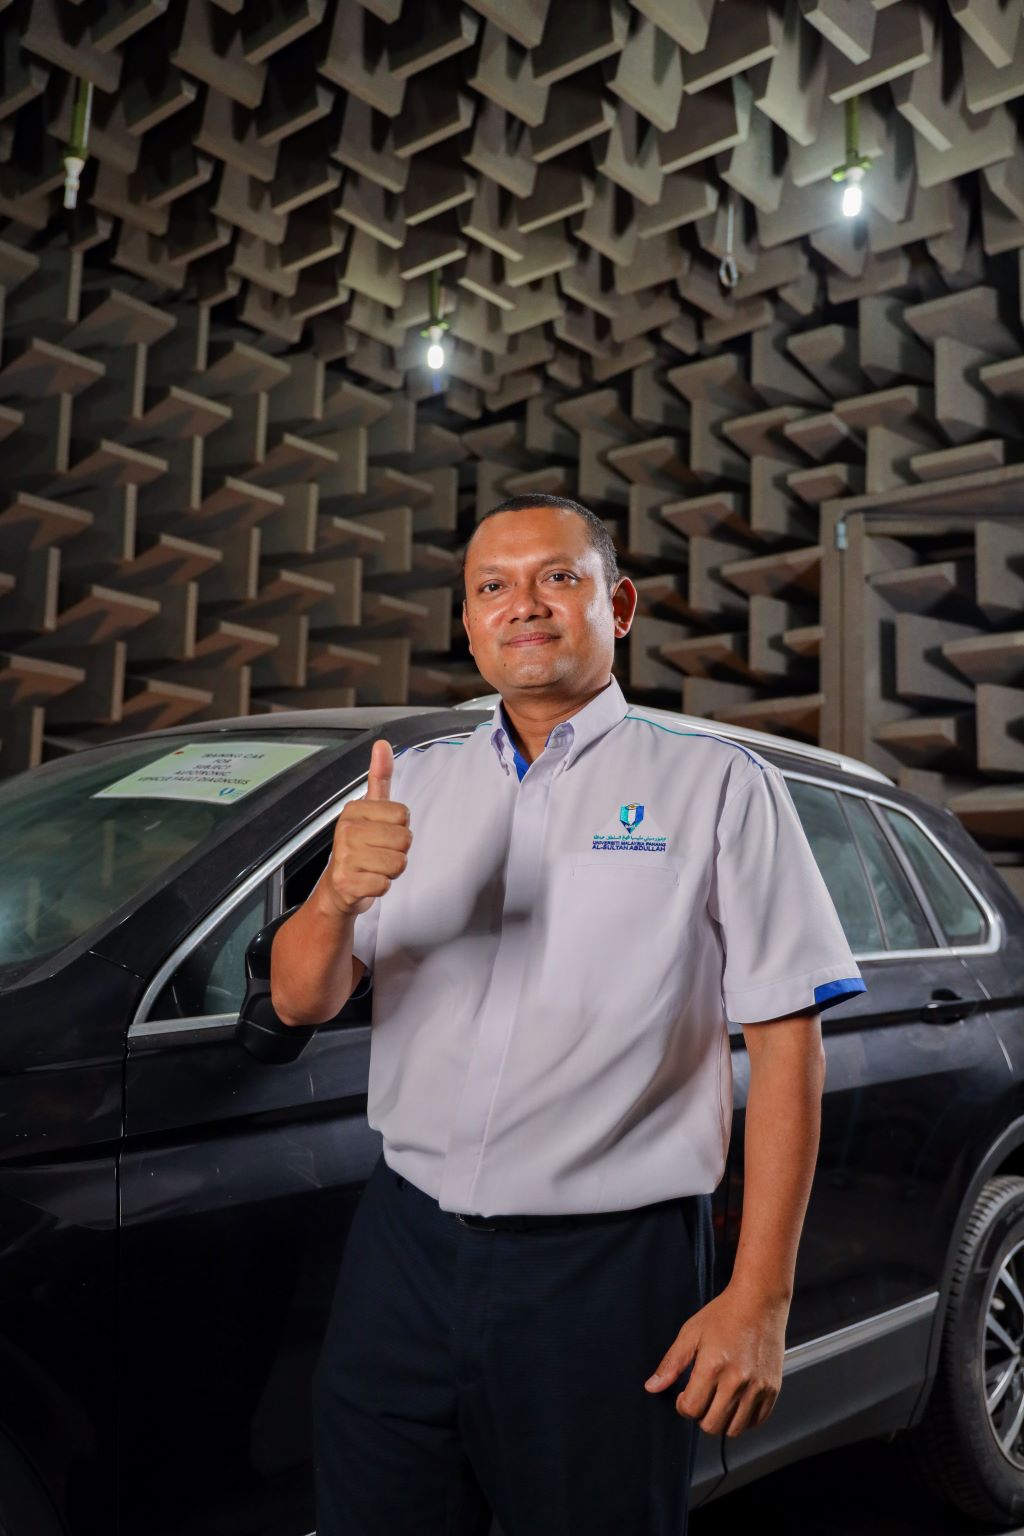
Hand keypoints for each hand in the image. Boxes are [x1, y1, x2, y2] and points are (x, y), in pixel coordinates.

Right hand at [319, 739, 412, 917]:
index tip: (381, 834)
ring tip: (374, 868)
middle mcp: (346, 830)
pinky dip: (381, 886)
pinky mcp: (347, 883)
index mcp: (354, 810)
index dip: (399, 829)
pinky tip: (367, 881)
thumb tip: (382, 744)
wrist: (338, 888)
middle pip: (404, 840)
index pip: (403, 815)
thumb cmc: (359, 848)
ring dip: (391, 870)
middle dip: (398, 851)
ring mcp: (345, 857)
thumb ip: (380, 777)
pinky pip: (385, 884)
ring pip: (398, 863)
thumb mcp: (370, 809)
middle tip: (379, 854)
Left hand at [643, 1283, 787, 1437]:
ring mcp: (757, 1387)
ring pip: (735, 1429)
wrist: (759, 1301)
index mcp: (713, 1366)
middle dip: (701, 1416)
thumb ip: (671, 1363)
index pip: (691, 1409)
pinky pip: (756, 1421)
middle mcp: (737, 1381)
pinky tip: (736, 1401)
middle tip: (702, 1398)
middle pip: (712, 1425)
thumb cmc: (724, 1314)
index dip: (683, 1405)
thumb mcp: (691, 1333)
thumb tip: (652, 1387)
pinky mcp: (773, 1389)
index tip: (684, 1395)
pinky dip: (744, 1419)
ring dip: (722, 1420)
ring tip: (719, 1400)